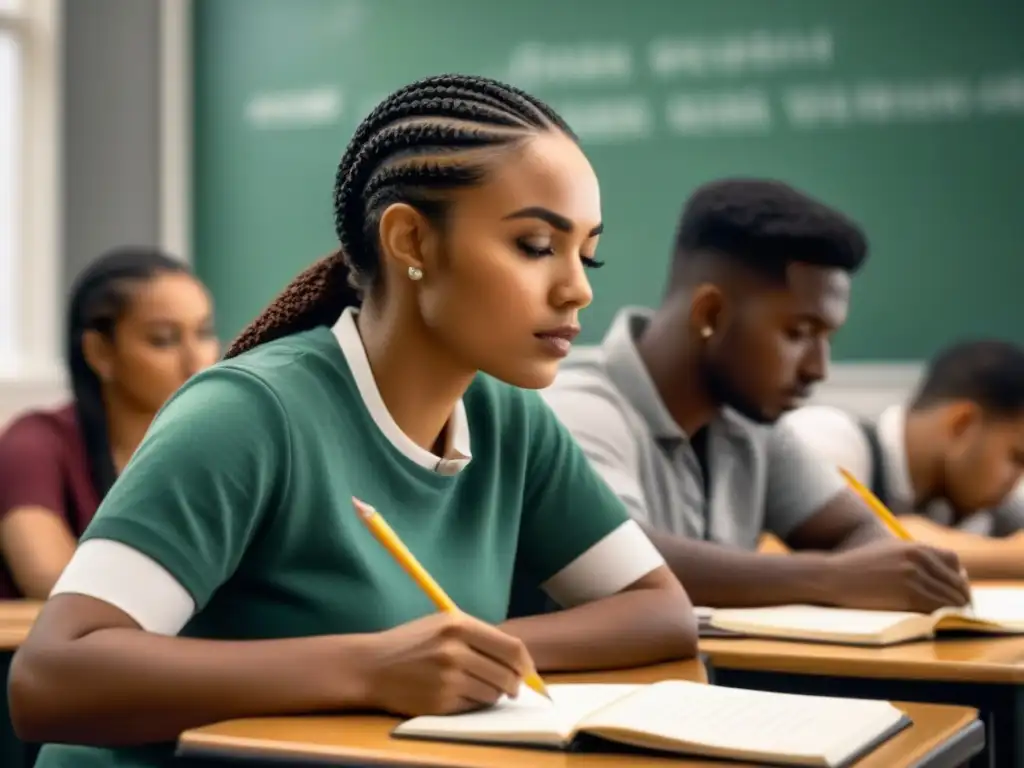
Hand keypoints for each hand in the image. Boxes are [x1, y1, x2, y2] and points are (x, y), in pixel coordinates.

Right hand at [361, 612, 533, 716]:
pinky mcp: (440, 702)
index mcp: (459, 625)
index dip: (526, 664)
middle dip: (514, 684)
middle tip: (512, 686)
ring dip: (493, 694)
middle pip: (507, 674)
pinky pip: (473, 707)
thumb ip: (478, 636)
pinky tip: (458, 694)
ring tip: (477, 686)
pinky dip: (473, 703)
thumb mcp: (443, 624)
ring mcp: (448, 678)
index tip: (528, 672)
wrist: (372, 666)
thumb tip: (518, 659)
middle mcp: (455, 650)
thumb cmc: (411, 643)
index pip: (511, 648)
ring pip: (493, 693)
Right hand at [827, 541, 970, 612]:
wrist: (834, 576)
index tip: (957, 590)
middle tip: (961, 610)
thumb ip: (913, 557)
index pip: (953, 561)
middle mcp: (918, 559)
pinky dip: (943, 616)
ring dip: (955, 610)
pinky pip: (937, 608)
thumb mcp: (888, 552)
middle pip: (955, 581)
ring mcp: (913, 576)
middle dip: (961, 597)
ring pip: (950, 597)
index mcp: (915, 547)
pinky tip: (940, 620)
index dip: (958, 577)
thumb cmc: (858, 567)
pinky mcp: (908, 594)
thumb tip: (940, 572)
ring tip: (952, 618)